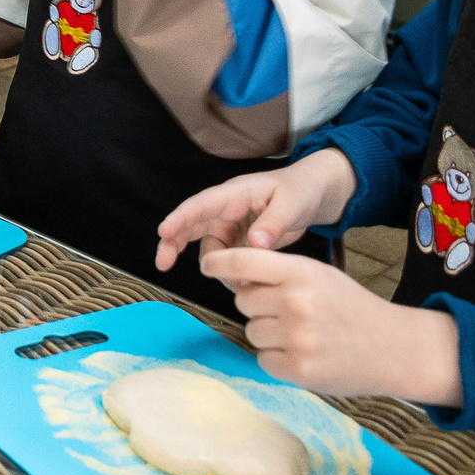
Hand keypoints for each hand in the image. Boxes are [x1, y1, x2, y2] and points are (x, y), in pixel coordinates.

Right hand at [154, 148, 355, 274]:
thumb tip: (254, 244)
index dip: (180, 218)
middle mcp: (225, 210)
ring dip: (211, 265)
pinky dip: (228, 271)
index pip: (200, 204)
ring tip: (232, 283)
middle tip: (162, 264)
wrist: (312, 196)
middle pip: (191, 225)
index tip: (163, 232)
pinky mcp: (237, 241)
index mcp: (234, 194)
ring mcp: (230, 226)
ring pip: (207, 247)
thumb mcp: (291, 204)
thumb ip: (272, 223)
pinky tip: (240, 283)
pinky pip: (225, 258)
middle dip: (173, 243)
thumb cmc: (300, 191)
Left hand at [197, 248, 462, 405]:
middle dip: (259, 306)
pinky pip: (264, 360)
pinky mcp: (298, 369)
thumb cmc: (352, 308)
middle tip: (291, 312)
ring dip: (269, 334)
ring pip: (251, 331)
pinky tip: (305, 354)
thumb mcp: (320, 276)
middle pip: (243, 301)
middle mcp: (296, 302)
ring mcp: (297, 338)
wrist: (395, 348)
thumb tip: (233, 278)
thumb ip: (278, 274)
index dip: (220, 262)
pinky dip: (278, 359)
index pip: (244, 262)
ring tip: (304, 334)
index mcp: (302, 273)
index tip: (208, 264)